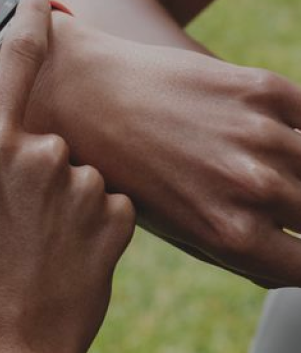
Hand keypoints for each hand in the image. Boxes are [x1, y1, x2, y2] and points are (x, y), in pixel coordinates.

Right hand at [0, 0, 135, 352]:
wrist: (6, 349)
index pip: (16, 60)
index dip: (29, 21)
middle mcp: (40, 152)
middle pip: (48, 132)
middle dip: (33, 162)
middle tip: (7, 216)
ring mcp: (83, 186)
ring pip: (79, 168)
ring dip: (62, 193)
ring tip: (34, 242)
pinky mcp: (120, 220)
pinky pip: (109, 200)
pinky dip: (92, 218)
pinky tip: (64, 253)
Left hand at [29, 19, 300, 288]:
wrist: (73, 91)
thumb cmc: (113, 168)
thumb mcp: (168, 231)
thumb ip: (237, 252)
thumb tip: (290, 264)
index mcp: (231, 235)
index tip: (292, 244)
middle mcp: (254, 188)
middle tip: (278, 206)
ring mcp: (261, 135)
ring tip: (262, 171)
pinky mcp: (260, 88)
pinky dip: (300, 130)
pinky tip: (277, 134)